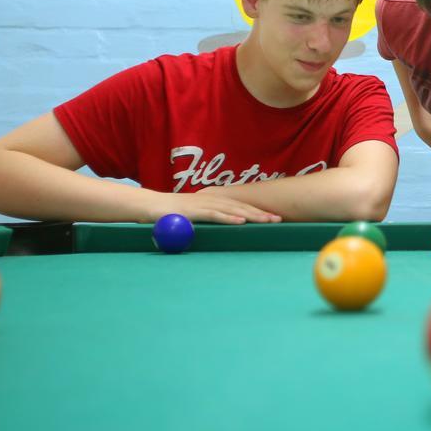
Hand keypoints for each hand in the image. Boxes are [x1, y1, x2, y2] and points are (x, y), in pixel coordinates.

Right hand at [147, 189, 281, 223]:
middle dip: (262, 213)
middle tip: (279, 220)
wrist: (151, 206)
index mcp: (215, 202)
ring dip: (251, 215)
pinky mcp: (194, 211)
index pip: (241, 206)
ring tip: (267, 221)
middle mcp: (213, 200)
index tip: (275, 218)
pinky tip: (240, 222)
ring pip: (232, 209)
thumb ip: (210, 221)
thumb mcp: (196, 217)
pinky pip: (214, 215)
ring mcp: (204, 204)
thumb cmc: (173, 214)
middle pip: (242, 207)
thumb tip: (226, 230)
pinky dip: (228, 218)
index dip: (259, 211)